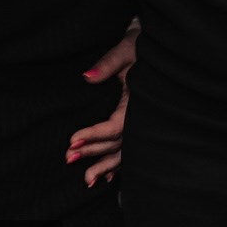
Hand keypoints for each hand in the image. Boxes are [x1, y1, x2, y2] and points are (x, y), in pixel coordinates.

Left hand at [67, 19, 136, 186]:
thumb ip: (107, 63)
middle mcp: (143, 116)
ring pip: (125, 151)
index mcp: (139, 101)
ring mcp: (144, 123)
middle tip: (69, 157)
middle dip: (94, 152)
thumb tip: (87, 76)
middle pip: (118, 143)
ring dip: (106, 166)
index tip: (73, 140)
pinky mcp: (141, 125)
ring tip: (86, 180)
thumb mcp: (125, 49)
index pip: (116, 125)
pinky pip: (131, 150)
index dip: (95, 134)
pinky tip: (108, 178)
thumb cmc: (140, 46)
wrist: (157, 48)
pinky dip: (119, 165)